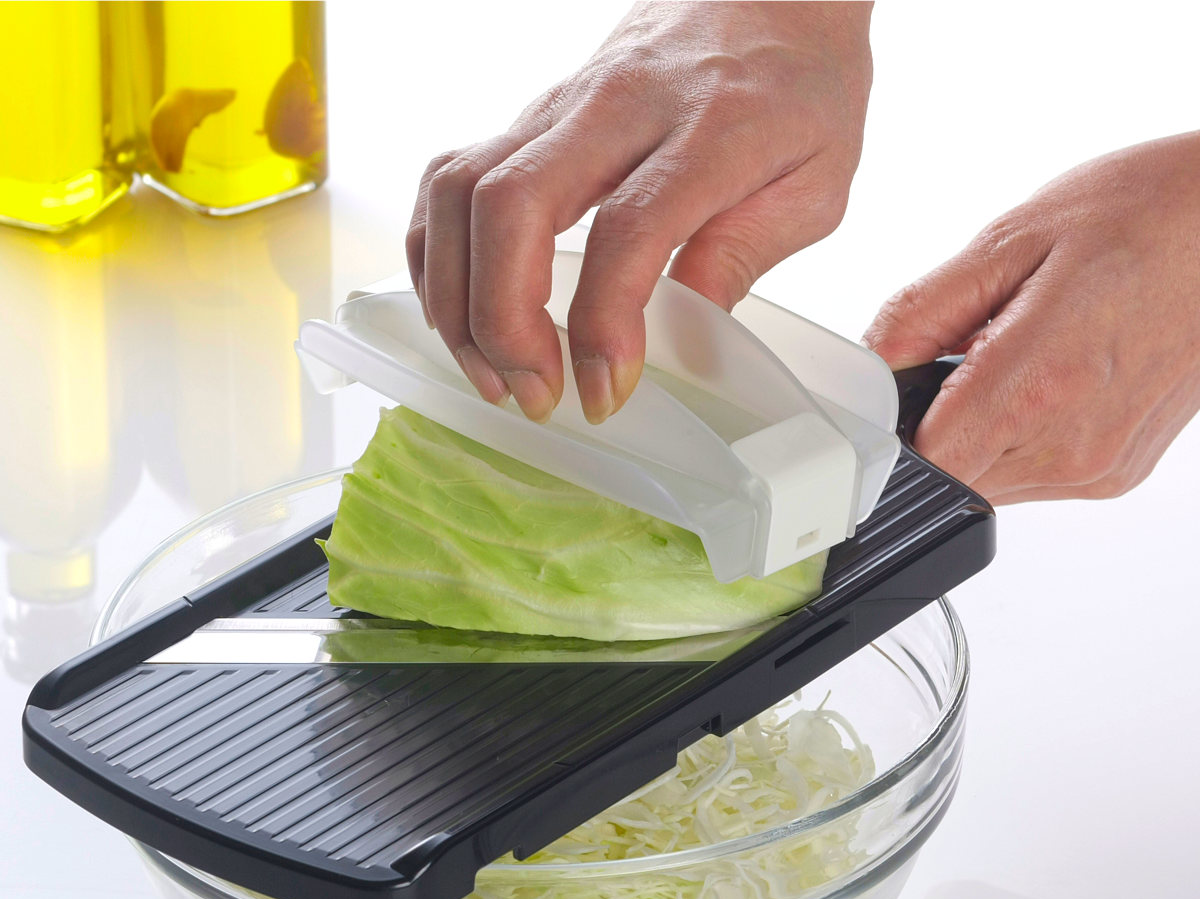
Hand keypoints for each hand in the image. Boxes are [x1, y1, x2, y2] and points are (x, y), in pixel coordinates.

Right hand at [406, 1, 872, 421]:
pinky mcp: (529, 118)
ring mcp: (559, 107)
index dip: (602, 323)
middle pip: (513, 206)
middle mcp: (615, 107)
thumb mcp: (816, 182)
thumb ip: (745, 255)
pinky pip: (449, 178)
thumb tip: (686, 343)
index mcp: (708, 127)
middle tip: (535, 394)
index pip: (628, 228)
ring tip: (493, 371)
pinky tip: (462, 311)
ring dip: (457, 298)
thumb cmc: (798, 85)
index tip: (605, 392)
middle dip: (504, 321)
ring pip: (462, 190)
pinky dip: (437, 253)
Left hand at [863, 133, 1199, 502]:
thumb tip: (868, 364)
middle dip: (944, 421)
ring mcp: (1099, 467)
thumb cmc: (1146, 214)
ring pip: (991, 481)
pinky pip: (1036, 476)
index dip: (901, 429)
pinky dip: (1026, 436)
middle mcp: (1072, 445)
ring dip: (984, 431)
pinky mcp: (1117, 474)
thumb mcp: (1010, 241)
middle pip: (955, 474)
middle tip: (980, 350)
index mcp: (1038, 386)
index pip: (925, 461)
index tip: (905, 392)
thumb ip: (921, 314)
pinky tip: (1058, 376)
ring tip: (1029, 355)